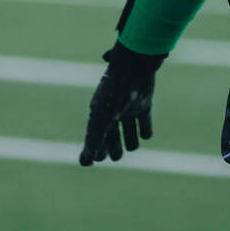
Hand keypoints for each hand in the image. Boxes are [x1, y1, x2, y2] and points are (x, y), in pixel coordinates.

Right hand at [79, 43, 163, 164]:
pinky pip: (144, 123)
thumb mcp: (101, 118)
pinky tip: (145, 134)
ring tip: (130, 145)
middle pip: (112, 137)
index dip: (96, 150)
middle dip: (113, 149)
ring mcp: (128, 109)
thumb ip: (93, 139)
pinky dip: (145, 131)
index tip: (97, 160)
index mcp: (99, 114)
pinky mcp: (143, 104)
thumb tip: (84, 162)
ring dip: (130, 142)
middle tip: (115, 156)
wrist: (133, 67)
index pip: (95, 137)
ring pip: (128, 133)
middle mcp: (113, 112)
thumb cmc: (113, 92)